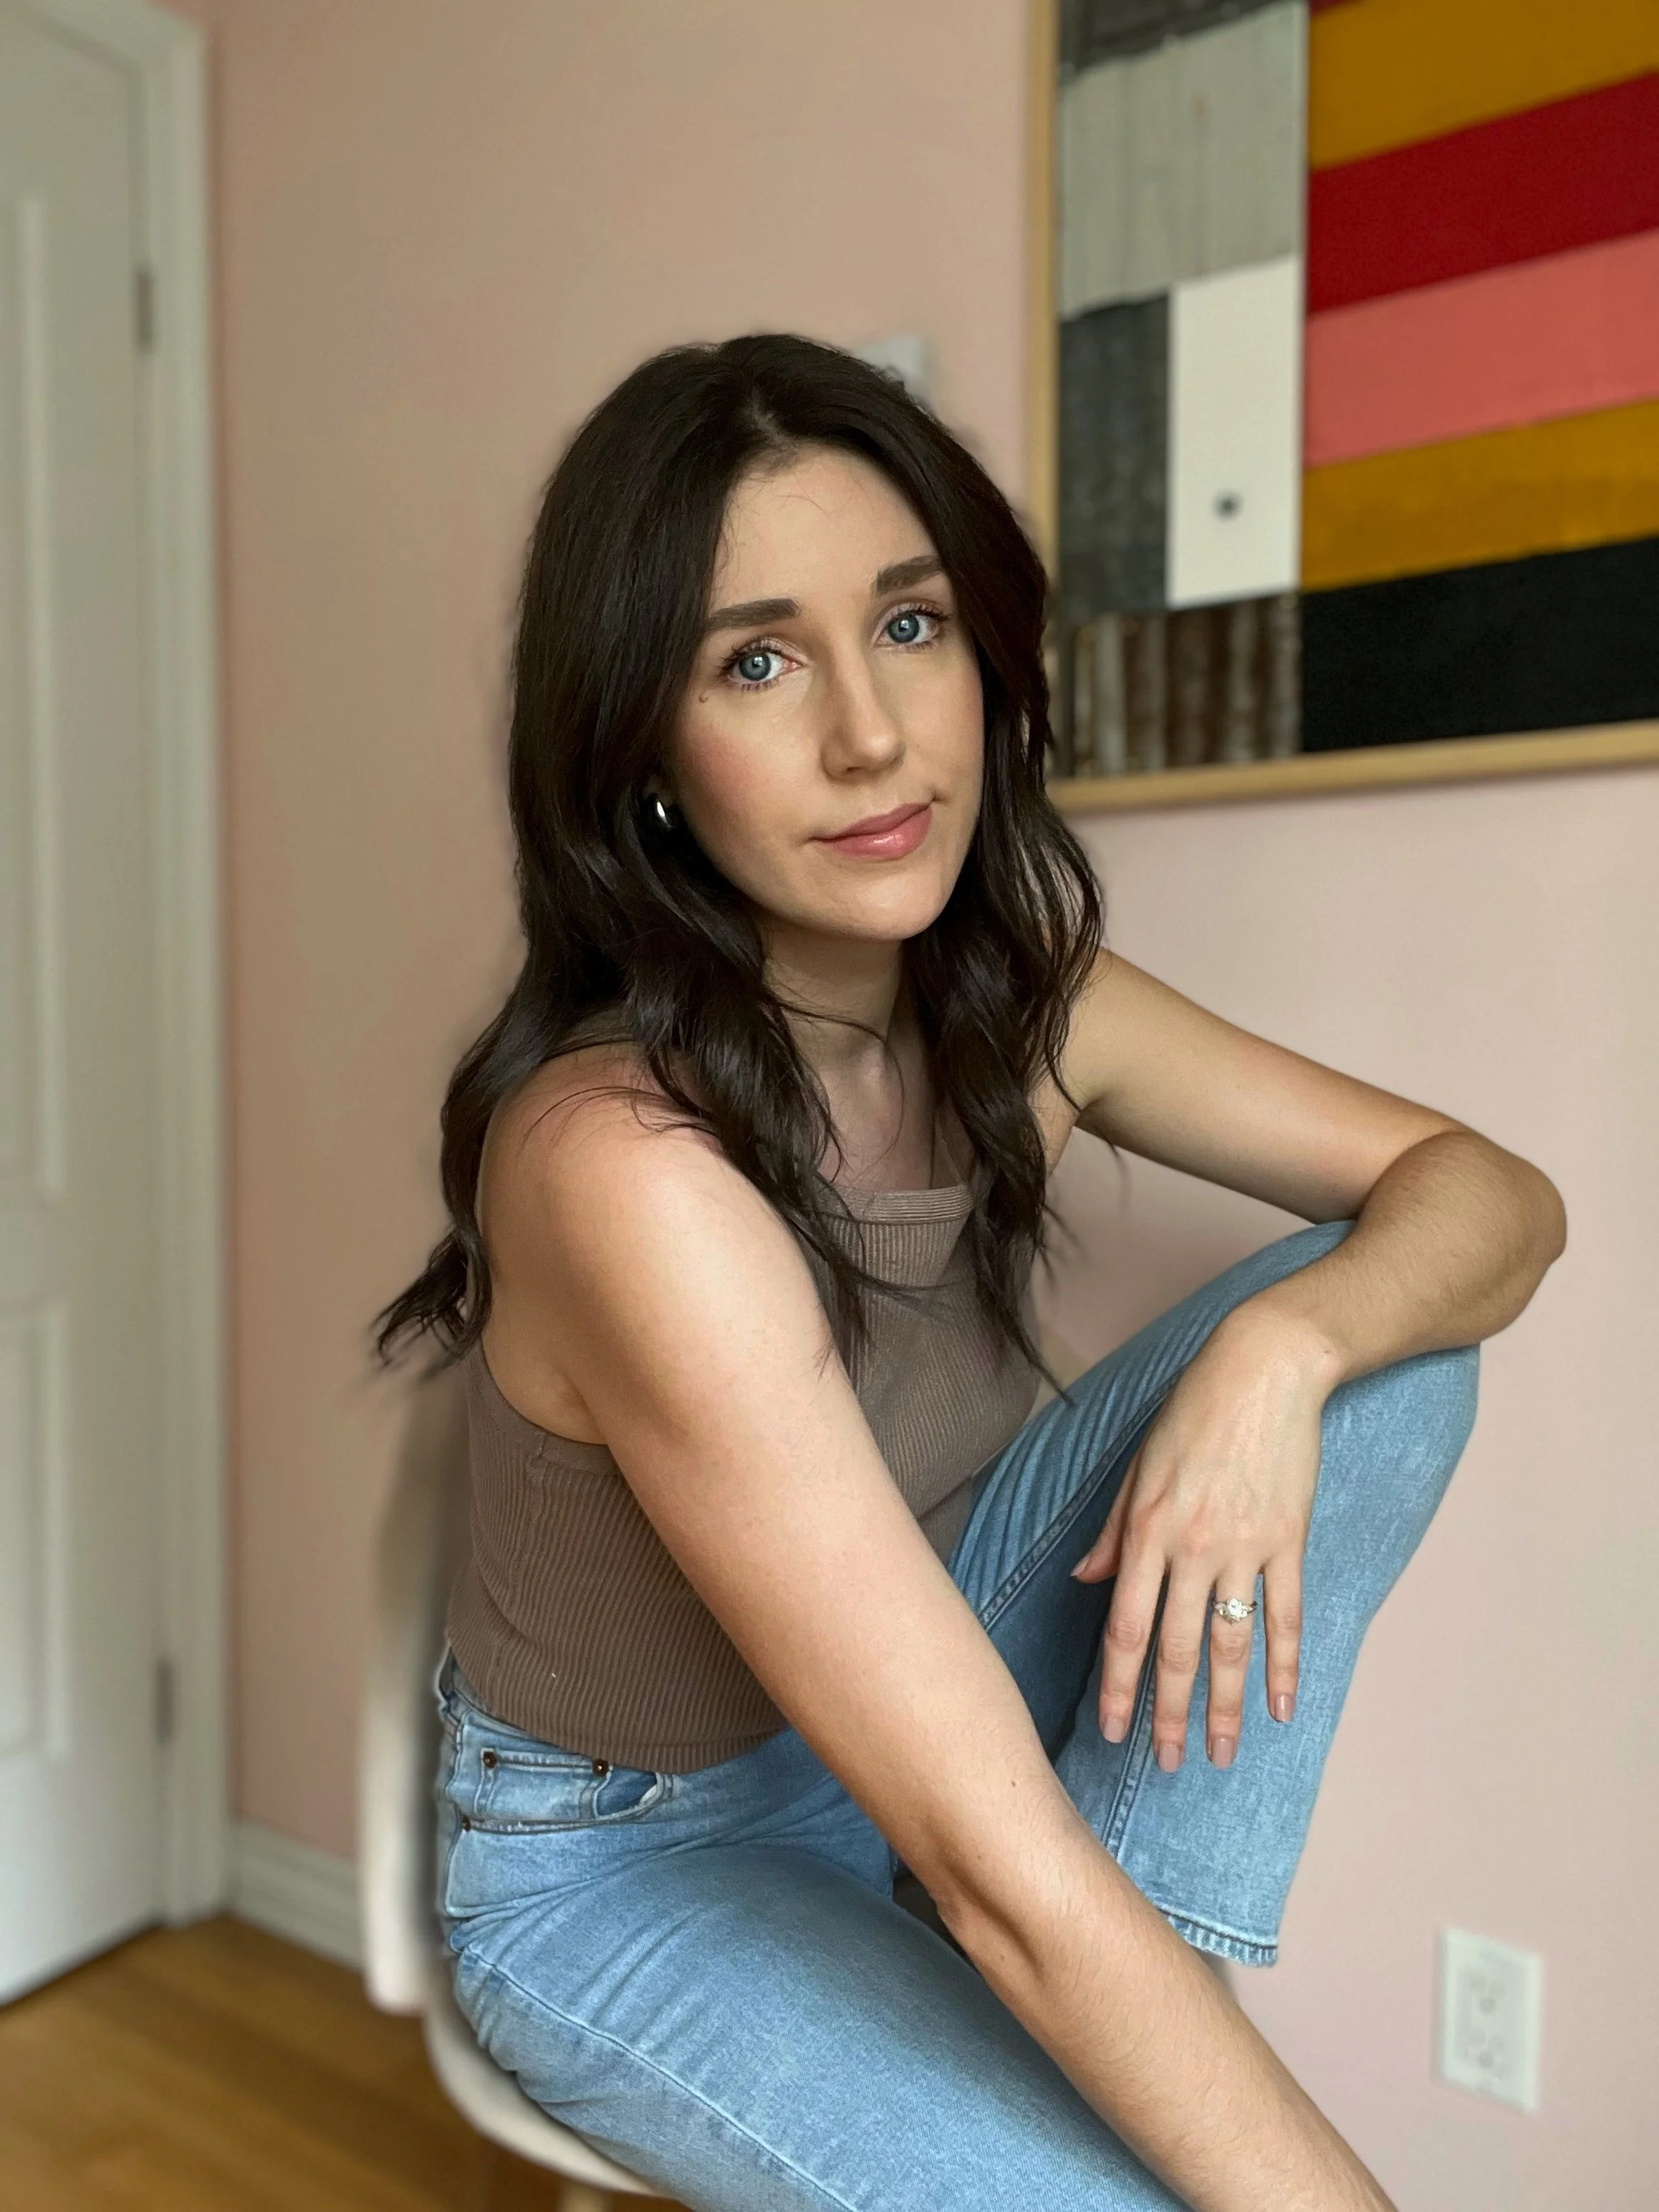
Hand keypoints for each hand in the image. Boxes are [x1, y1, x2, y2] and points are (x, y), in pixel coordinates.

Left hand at [1069, 1305, 1338, 1770]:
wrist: (1265, 1370)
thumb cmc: (1193, 1411)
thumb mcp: (1138, 1465)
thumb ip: (1114, 1531)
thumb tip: (1087, 1583)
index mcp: (1147, 1530)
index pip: (1125, 1628)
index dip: (1118, 1687)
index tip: (1112, 1730)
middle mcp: (1192, 1547)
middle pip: (1174, 1649)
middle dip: (1166, 1714)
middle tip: (1163, 1763)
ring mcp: (1244, 1548)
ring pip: (1230, 1646)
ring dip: (1225, 1708)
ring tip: (1222, 1755)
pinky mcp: (1288, 1542)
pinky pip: (1286, 1617)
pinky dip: (1285, 1667)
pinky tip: (1283, 1708)